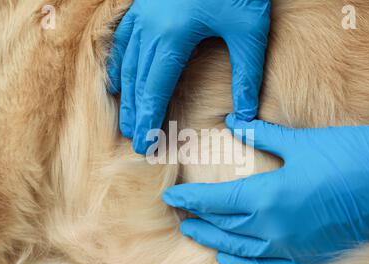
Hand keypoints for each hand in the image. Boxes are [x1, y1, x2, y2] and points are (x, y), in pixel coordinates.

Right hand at [107, 0, 270, 153]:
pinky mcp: (144, 4)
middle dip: (134, 113)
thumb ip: (247, 74)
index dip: (148, 119)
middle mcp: (150, 27)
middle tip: (133, 140)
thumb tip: (245, 115)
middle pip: (136, 80)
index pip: (155, 90)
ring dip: (125, 93)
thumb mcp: (250, 29)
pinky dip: (120, 63)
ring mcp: (143, 13)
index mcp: (173, 36)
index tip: (145, 144)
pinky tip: (118, 78)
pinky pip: (124, 39)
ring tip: (124, 118)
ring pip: (127, 62)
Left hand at [163, 114, 368, 263]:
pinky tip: (230, 260)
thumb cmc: (350, 155)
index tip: (171, 198)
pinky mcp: (308, 255)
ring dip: (215, 242)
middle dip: (198, 220)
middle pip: (224, 227)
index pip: (216, 201)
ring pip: (240, 249)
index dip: (190, 200)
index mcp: (269, 196)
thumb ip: (261, 135)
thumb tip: (235, 120)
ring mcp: (292, 246)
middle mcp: (275, 227)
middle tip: (180, 216)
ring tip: (196, 235)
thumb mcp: (300, 142)